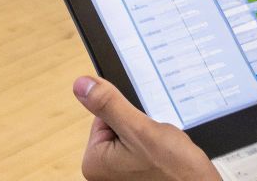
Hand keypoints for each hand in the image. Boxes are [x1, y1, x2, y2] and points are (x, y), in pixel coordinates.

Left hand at [74, 76, 217, 180]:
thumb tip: (81, 85)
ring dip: (150, 140)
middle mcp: (102, 173)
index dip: (128, 116)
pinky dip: (155, 151)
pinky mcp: (135, 176)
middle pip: (117, 127)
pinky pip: (142, 152)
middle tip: (156, 145)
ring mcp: (119, 176)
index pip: (103, 116)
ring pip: (132, 138)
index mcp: (94, 162)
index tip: (143, 131)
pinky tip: (164, 160)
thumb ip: (109, 105)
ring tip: (162, 154)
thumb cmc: (174, 172)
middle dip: (140, 130)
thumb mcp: (139, 129)